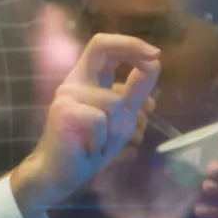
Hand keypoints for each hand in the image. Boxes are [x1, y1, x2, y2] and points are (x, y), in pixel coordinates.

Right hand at [11, 34, 160, 217]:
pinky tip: (90, 148)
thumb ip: (136, 90)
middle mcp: (74, 82)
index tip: (155, 55)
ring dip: (118, 129)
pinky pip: (101, 120)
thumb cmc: (91, 145)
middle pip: (101, 47)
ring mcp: (66, 95)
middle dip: (131, 48)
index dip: (130, 44)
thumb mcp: (123, 117)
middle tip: (154, 59)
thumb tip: (154, 63)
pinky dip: (103, 140)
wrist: (62, 173)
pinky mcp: (63, 111)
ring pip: (115, 101)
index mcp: (87, 79)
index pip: (104, 47)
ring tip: (102, 143)